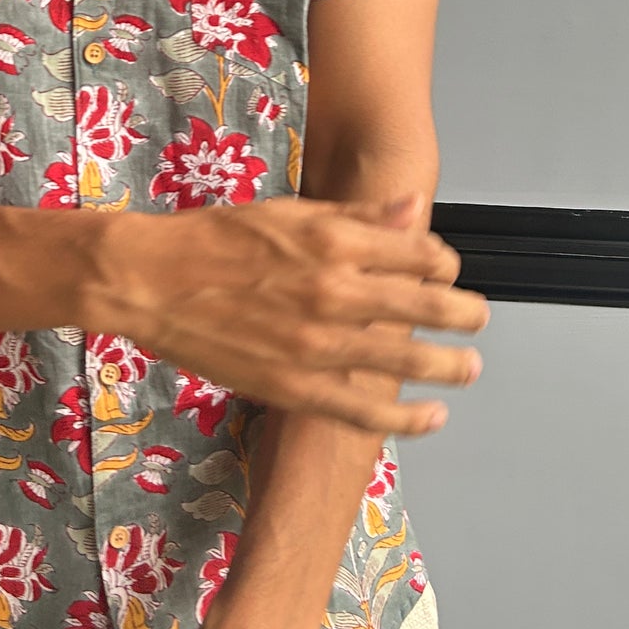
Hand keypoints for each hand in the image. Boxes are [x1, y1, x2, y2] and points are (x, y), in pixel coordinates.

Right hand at [82, 190, 489, 435]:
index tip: (448, 272)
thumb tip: (414, 210)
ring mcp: (317, 345)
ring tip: (469, 366)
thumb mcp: (289, 211)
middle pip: (426, 306)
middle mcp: (335, 292)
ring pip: (407, 361)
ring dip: (449, 365)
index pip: (421, 254)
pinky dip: (407, 418)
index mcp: (334, 241)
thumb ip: (356, 217)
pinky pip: (365, 411)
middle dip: (464, 315)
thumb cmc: (214, 238)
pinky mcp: (295, 387)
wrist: (150, 281)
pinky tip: (433, 416)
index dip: (445, 265)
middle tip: (478, 319)